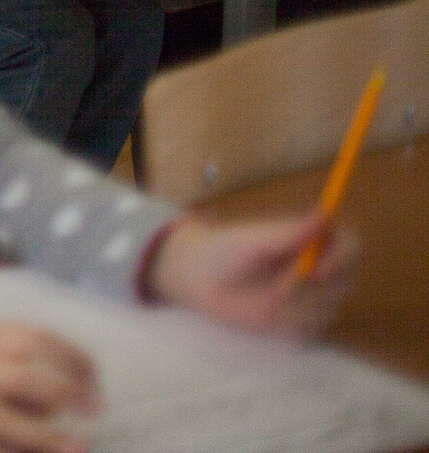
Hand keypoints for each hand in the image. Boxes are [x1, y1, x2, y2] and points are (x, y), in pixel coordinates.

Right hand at [0, 320, 99, 452]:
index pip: (38, 341)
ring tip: (78, 447)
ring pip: (13, 425)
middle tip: (93, 410)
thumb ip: (13, 356)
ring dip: (51, 440)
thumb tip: (64, 390)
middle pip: (30, 381)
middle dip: (70, 396)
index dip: (74, 359)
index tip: (94, 378)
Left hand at [147, 214, 357, 340]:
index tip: (319, 271)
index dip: (343, 258)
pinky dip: (290, 325)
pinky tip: (267, 315)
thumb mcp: (251, 240)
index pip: (350, 244)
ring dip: (298, 308)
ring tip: (267, 300)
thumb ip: (286, 232)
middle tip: (277, 291)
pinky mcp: (301, 322)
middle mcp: (318, 267)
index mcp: (310, 240)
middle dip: (314, 289)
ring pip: (330, 308)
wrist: (197, 282)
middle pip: (346, 280)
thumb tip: (325, 215)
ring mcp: (312, 297)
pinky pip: (312, 331)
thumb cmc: (221, 250)